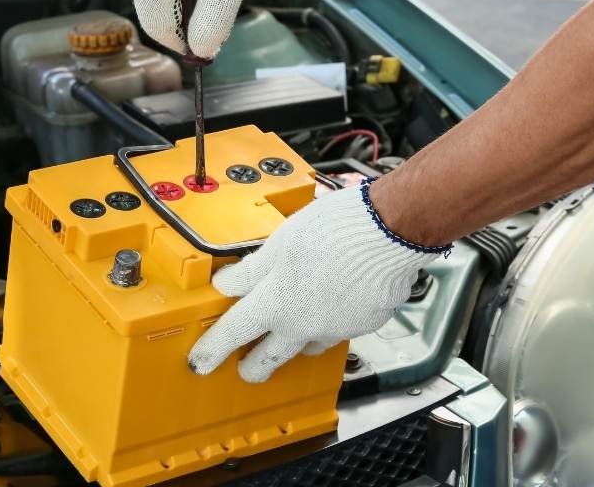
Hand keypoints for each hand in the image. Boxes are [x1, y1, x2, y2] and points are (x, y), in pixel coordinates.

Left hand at [187, 182, 448, 382]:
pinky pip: (340, 329)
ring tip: (293, 324)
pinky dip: (331, 319)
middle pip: (270, 357)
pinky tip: (335, 297)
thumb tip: (229, 283)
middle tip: (246, 366)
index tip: (201, 360)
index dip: (213, 348)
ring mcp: (336, 328)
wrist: (391, 229)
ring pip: (307, 344)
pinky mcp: (364, 325)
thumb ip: (253, 268)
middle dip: (254, 365)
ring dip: (296, 340)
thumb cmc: (336, 228)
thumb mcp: (281, 240)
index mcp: (278, 302)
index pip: (234, 332)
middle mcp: (305, 324)